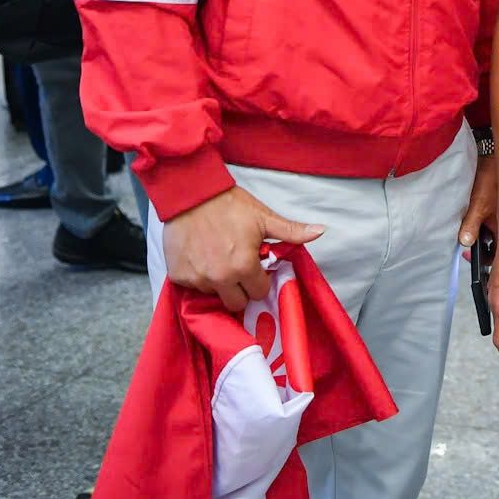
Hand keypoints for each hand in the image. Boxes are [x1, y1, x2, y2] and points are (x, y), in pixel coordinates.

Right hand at [161, 185, 323, 313]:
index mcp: (244, 267)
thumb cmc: (230, 205)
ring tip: (218, 258)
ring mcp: (197, 279)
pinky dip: (198, 276)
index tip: (256, 267)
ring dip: (219, 283)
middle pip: (237, 303)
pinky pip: (193, 286)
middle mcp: (220, 278)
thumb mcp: (263, 217)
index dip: (260, 280)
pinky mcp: (178, 276)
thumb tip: (320, 231)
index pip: (259, 292)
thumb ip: (291, 230)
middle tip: (238, 268)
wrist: (191, 194)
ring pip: (214, 294)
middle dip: (241, 290)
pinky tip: (201, 257)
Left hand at [458, 153, 496, 255]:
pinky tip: (472, 217)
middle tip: (466, 245)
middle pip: (495, 243)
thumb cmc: (490, 178)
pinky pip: (489, 220)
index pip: (498, 252)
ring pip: (491, 231)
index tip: (471, 257)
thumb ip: (471, 226)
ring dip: (479, 233)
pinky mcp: (497, 206)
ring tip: (467, 230)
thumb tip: (465, 242)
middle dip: (480, 246)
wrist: (492, 157)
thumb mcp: (478, 205)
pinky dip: (480, 222)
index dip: (485, 258)